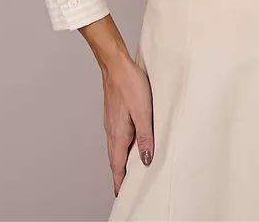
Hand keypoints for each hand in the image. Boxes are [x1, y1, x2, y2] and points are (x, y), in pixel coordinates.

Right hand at [102, 55, 153, 197]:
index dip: (120, 181)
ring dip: (123, 159)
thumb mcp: (143, 112)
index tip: (123, 194)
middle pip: (115, 159)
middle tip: (129, 186)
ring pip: (117, 147)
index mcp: (118, 134)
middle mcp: (112, 131)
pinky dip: (124, 145)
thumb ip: (145, 137)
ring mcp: (112, 122)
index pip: (117, 166)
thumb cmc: (129, 84)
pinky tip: (132, 141)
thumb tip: (146, 160)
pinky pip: (119, 136)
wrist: (116, 64)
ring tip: (133, 168)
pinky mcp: (114, 113)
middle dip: (121, 174)